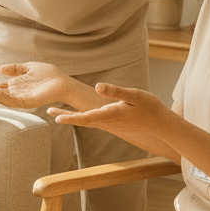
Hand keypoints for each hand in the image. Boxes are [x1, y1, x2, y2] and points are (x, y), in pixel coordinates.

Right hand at [0, 62, 72, 108]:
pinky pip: (13, 101)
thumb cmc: (48, 74)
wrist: (62, 82)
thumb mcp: (28, 67)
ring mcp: (22, 98)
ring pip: (4, 98)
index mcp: (16, 84)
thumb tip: (1, 69)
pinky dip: (4, 97)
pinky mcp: (28, 102)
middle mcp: (17, 92)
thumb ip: (15, 68)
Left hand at [49, 83, 171, 137]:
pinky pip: (92, 120)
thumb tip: (97, 86)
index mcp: (111, 115)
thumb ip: (115, 91)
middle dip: (66, 116)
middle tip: (49, 112)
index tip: (57, 118)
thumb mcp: (134, 95)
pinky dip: (80, 117)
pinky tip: (74, 114)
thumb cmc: (149, 107)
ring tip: (54, 112)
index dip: (71, 118)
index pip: (87, 117)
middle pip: (82, 120)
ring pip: (86, 121)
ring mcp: (109, 123)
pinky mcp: (111, 122)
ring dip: (70, 116)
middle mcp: (107, 121)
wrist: (160, 123)